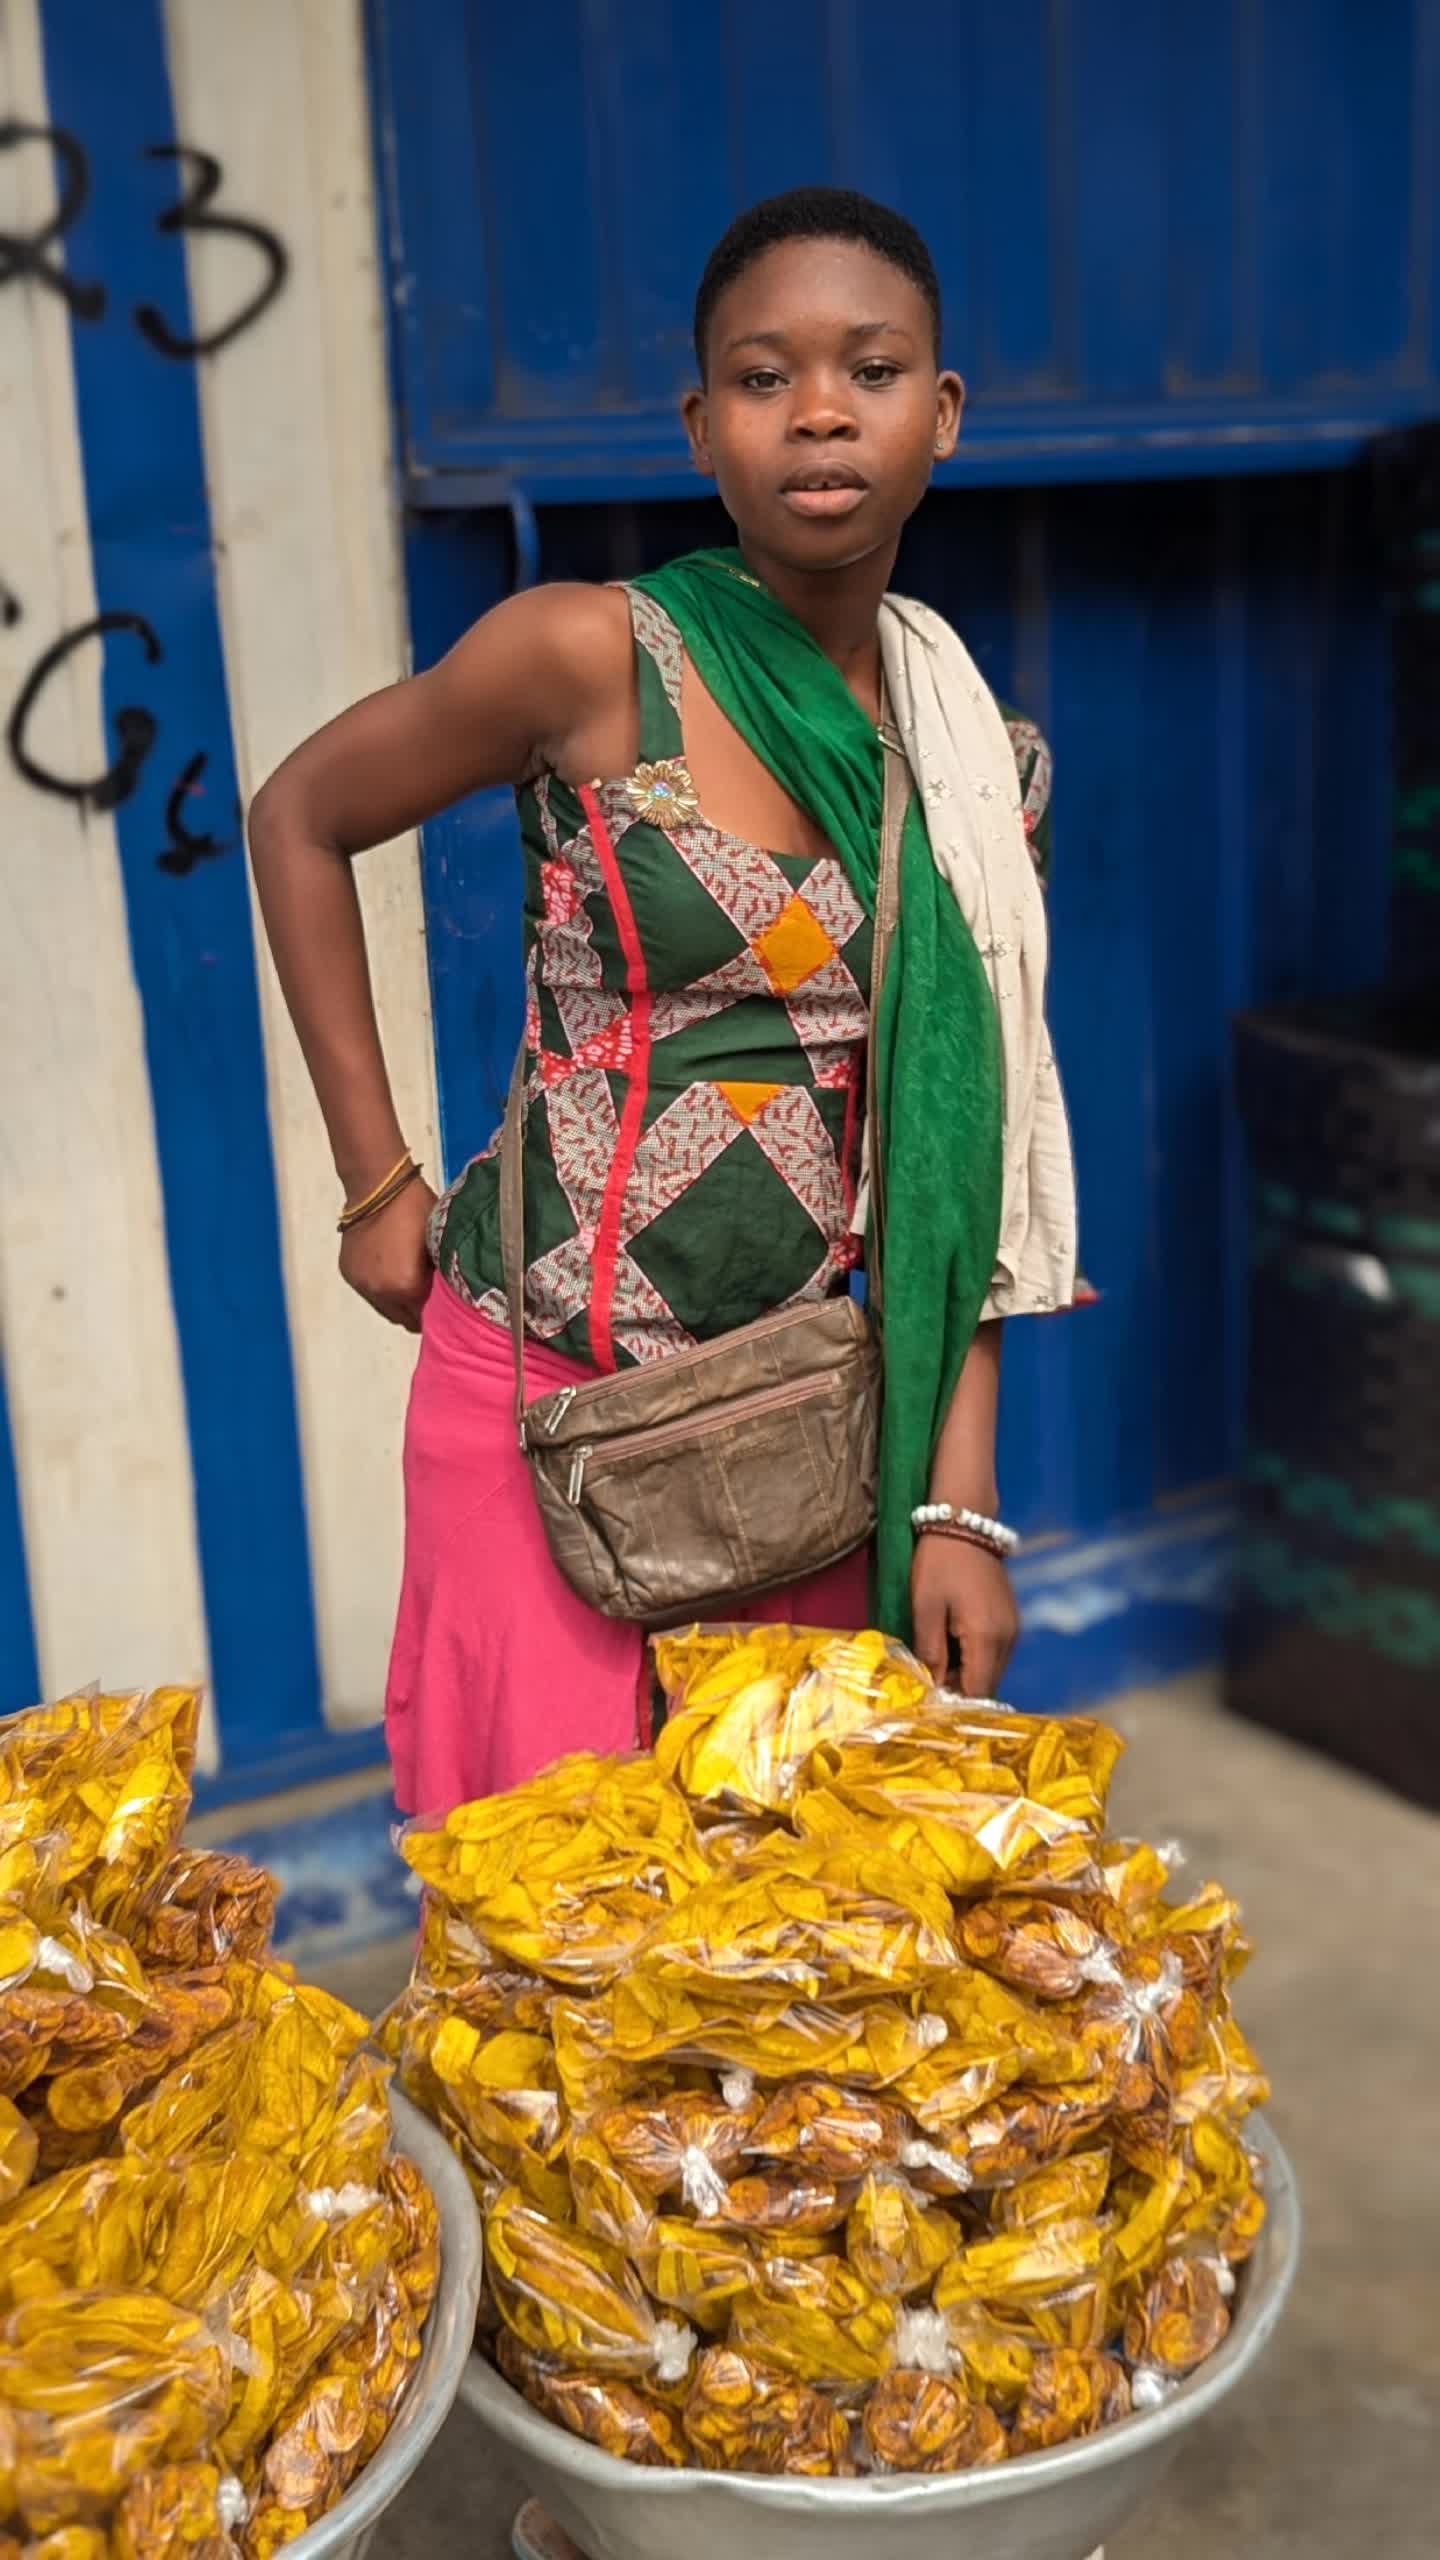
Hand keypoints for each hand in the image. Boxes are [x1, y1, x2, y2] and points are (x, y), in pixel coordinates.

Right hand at [338, 1178, 437, 1331]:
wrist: (377, 1185)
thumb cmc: (416, 1208)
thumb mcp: (438, 1242)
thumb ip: (441, 1274)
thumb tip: (446, 1291)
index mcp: (406, 1286)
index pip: (427, 1317)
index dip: (439, 1311)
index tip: (446, 1304)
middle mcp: (380, 1292)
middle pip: (405, 1320)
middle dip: (419, 1311)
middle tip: (430, 1296)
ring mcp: (362, 1285)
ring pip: (386, 1310)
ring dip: (399, 1303)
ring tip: (410, 1285)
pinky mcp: (349, 1274)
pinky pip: (370, 1294)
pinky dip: (382, 1289)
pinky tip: (391, 1272)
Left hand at [910, 1533, 1019, 1696]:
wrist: (965, 1524)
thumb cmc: (939, 1564)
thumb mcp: (925, 1608)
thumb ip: (930, 1652)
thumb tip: (932, 1688)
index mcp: (986, 1637)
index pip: (977, 1691)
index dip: (955, 1704)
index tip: (930, 1704)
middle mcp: (1007, 1638)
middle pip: (988, 1685)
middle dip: (960, 1692)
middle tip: (929, 1687)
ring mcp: (1013, 1629)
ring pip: (992, 1670)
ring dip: (968, 1676)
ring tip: (937, 1668)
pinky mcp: (1011, 1620)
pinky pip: (995, 1654)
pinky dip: (976, 1660)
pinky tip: (952, 1650)